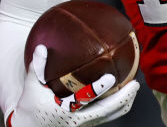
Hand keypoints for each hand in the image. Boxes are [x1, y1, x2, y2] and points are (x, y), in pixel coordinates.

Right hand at [7, 45, 138, 126]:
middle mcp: (79, 119)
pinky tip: (122, 93)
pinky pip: (106, 115)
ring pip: (111, 116)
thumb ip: (37, 67)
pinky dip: (116, 105)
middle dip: (124, 98)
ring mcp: (85, 123)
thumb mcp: (31, 87)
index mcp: (67, 111)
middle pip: (108, 111)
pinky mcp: (86, 124)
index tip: (111, 78)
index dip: (99, 89)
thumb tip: (41, 47)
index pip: (86, 100)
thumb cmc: (31, 107)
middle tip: (136, 84)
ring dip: (124, 103)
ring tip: (134, 88)